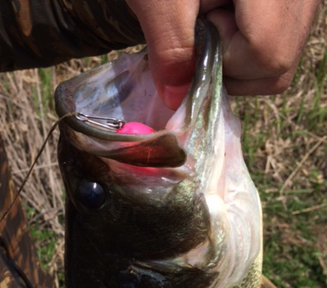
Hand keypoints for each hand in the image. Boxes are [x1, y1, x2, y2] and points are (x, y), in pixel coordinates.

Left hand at [125, 0, 320, 108]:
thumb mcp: (161, 0)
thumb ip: (170, 50)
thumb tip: (178, 100)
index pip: (267, 52)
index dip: (226, 57)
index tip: (201, 27)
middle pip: (278, 65)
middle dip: (232, 64)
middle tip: (207, 25)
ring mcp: (303, 0)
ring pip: (280, 63)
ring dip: (239, 58)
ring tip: (215, 17)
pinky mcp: (296, 5)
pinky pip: (280, 46)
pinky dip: (247, 48)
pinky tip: (227, 16)